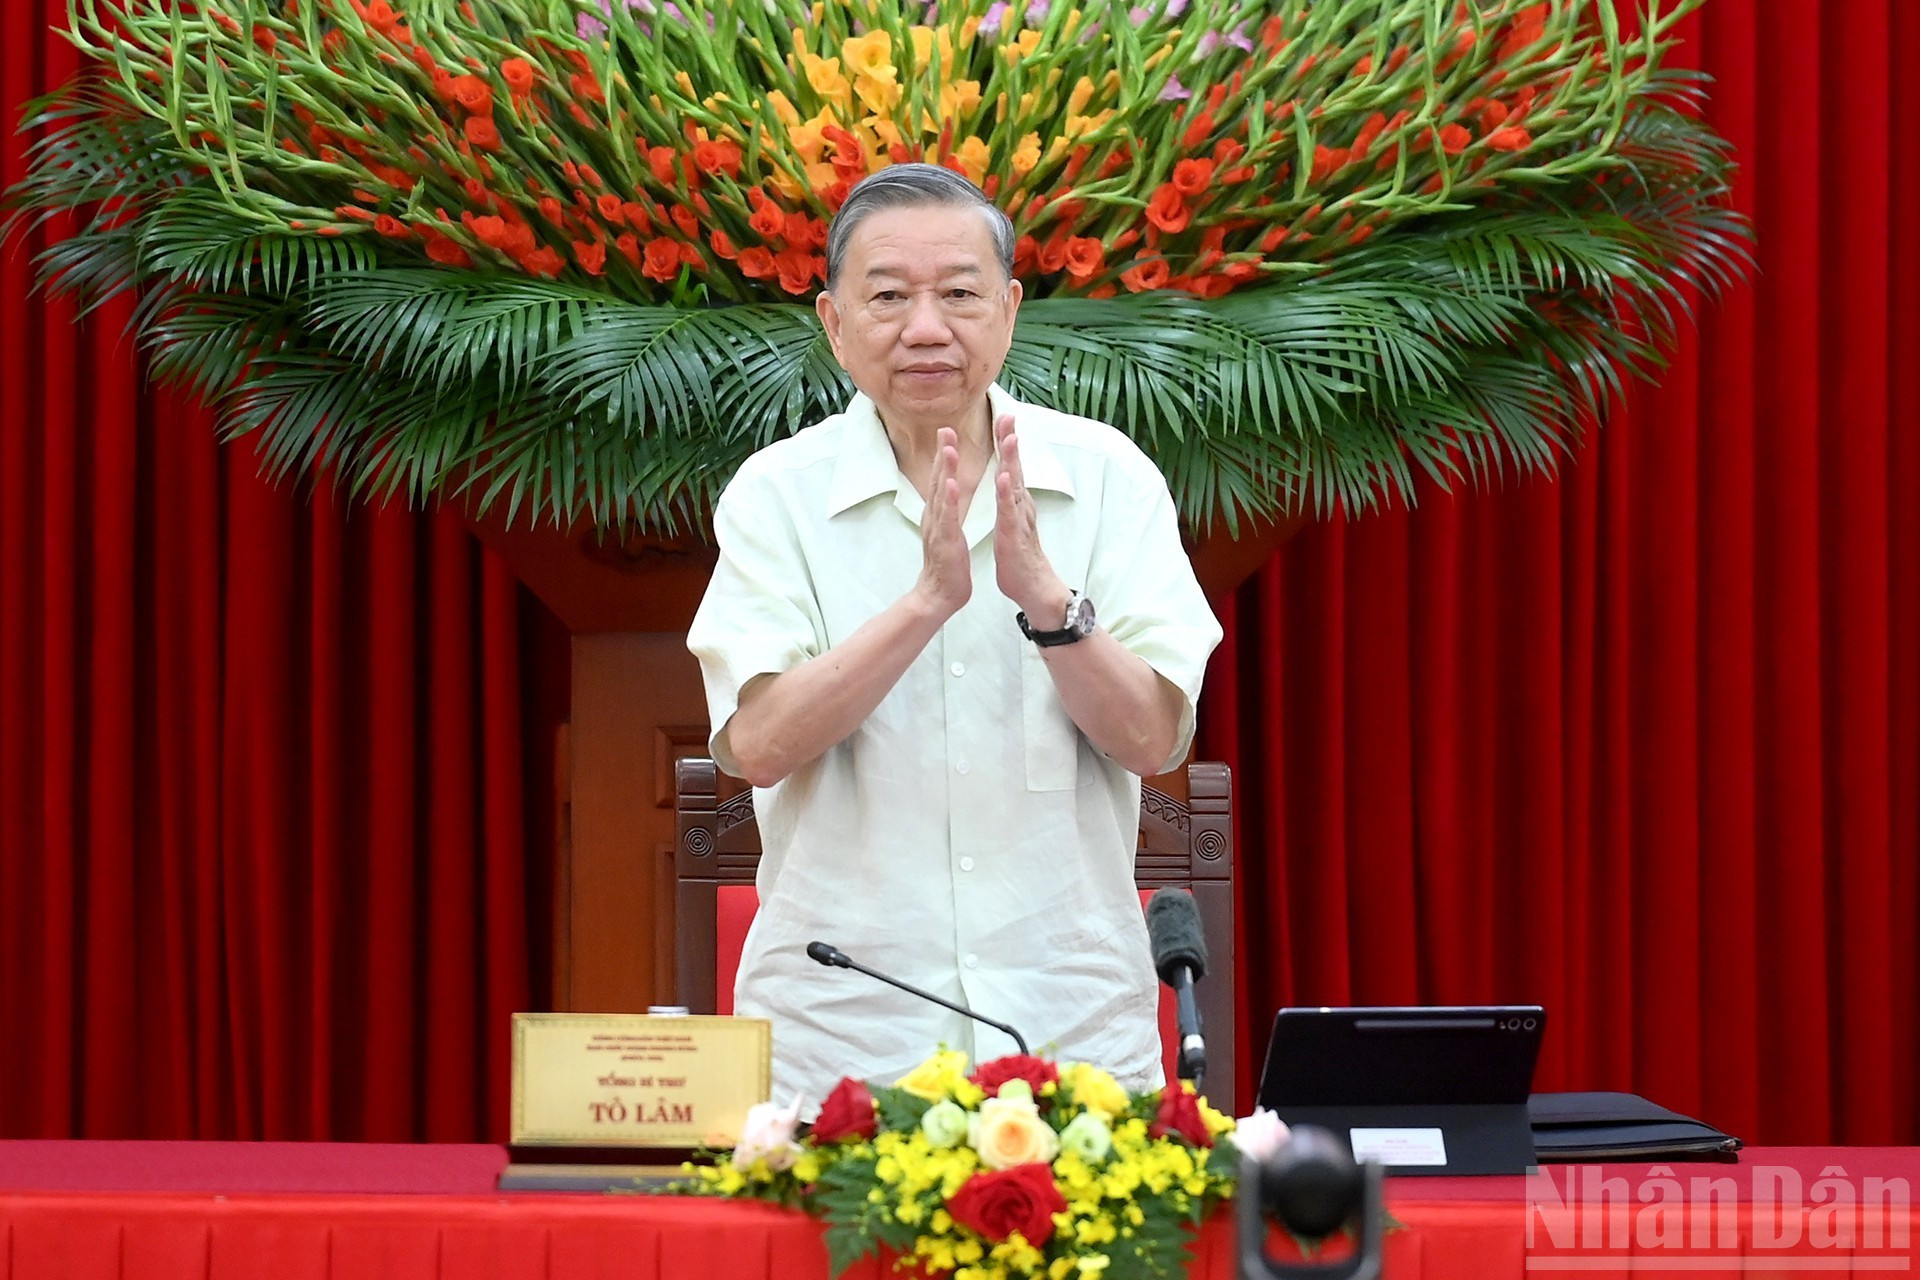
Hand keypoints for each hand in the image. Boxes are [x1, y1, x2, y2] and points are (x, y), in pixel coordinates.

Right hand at [916, 427, 970, 616]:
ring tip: (949, 448)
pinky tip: (952, 484)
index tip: (948, 433)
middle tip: (945, 428)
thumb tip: (946, 498)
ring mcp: (938, 528)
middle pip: (938, 480)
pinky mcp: (945, 541)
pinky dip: (949, 500)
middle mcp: (934, 517)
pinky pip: (948, 518)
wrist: (938, 596)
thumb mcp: (947, 533)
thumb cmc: (947, 566)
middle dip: (942, 453)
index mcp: (938, 515)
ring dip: (944, 470)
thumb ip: (946, 514)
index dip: (945, 456)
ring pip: (941, 494)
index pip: (942, 480)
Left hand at [993, 414, 1069, 624]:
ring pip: (1015, 485)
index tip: (1003, 417)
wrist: (1033, 587)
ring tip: (1010, 438)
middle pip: (1016, 467)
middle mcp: (1021, 505)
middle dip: (1011, 441)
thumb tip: (1011, 482)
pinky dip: (1007, 495)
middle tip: (1008, 415)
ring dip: (1013, 461)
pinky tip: (1004, 480)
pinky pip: (1010, 512)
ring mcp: (1019, 519)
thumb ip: (1011, 500)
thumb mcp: (1011, 521)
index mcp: (1015, 502)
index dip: (1006, 442)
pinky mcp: (1014, 535)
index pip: (1011, 466)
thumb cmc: (1019, 556)